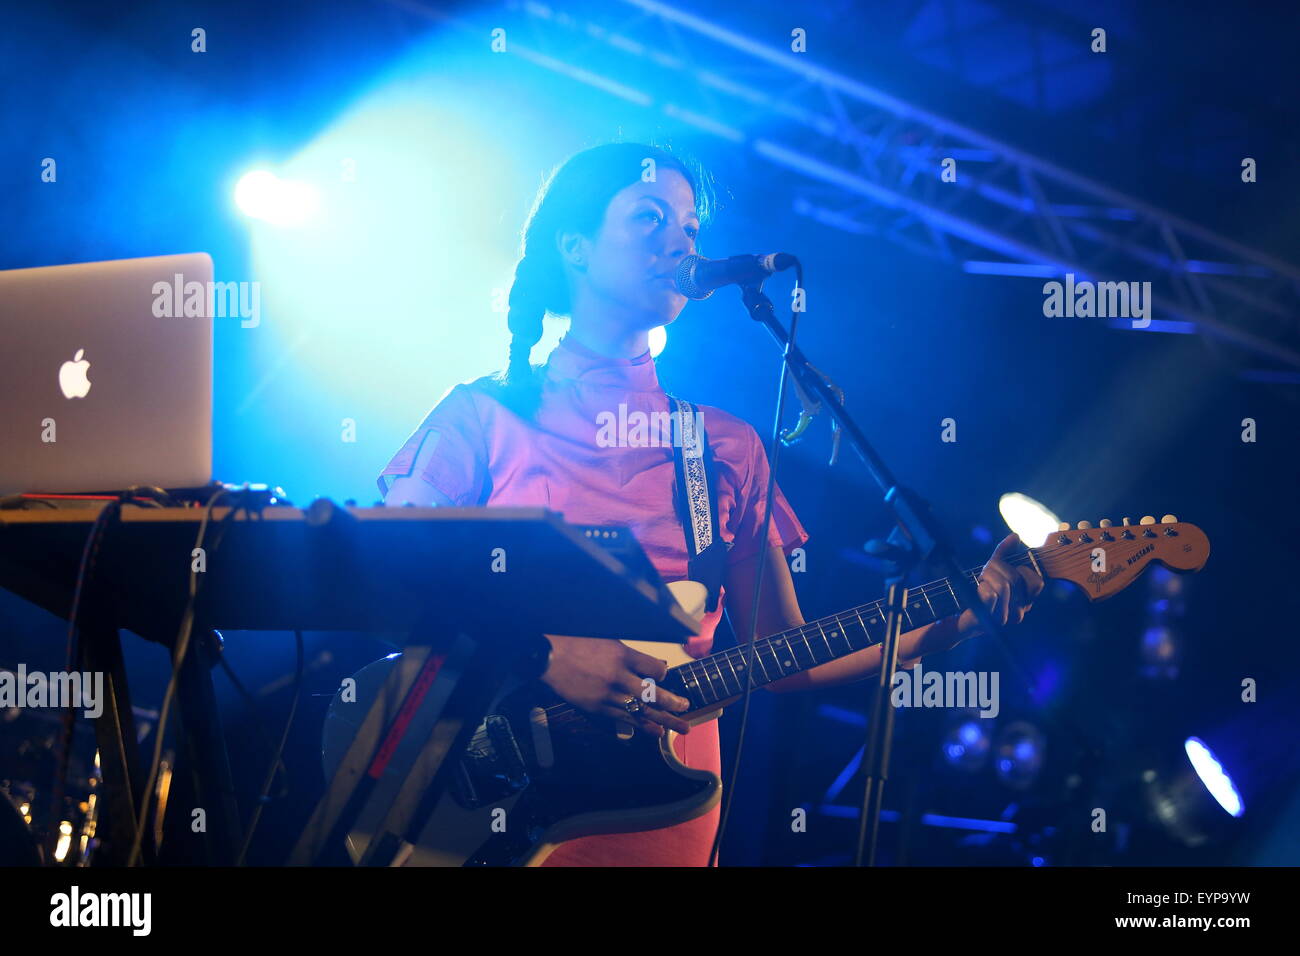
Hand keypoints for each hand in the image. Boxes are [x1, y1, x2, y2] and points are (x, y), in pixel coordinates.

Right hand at [539, 636, 691, 736]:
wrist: (548, 657)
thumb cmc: (576, 642)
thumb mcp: (607, 639)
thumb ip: (629, 653)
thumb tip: (650, 664)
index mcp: (623, 655)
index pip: (655, 669)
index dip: (663, 673)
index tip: (664, 675)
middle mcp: (618, 677)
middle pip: (653, 694)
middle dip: (672, 703)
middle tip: (686, 708)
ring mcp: (607, 695)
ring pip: (640, 711)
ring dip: (662, 720)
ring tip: (679, 727)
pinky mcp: (596, 708)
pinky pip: (622, 719)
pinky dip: (639, 725)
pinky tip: (653, 732)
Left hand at [954, 532, 1044, 639]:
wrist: (959, 610)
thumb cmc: (980, 588)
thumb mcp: (993, 567)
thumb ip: (1005, 551)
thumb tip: (1015, 536)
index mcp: (1025, 600)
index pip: (1038, 582)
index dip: (1021, 569)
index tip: (1007, 570)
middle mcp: (1019, 612)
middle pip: (1015, 579)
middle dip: (996, 569)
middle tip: (986, 574)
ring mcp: (1005, 618)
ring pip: (1003, 586)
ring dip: (987, 577)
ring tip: (981, 582)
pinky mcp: (989, 620)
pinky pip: (991, 595)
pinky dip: (982, 587)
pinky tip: (979, 590)